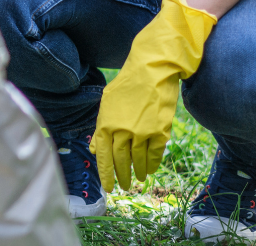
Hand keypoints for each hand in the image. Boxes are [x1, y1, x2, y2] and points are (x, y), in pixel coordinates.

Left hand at [92, 0, 217, 190]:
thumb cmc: (128, 84)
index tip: (108, 187)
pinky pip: (156, 153)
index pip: (103, 157)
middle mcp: (122, 130)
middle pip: (121, 162)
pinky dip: (153, 164)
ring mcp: (142, 131)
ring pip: (139, 160)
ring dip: (138, 172)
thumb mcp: (108, 103)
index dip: (106, 174)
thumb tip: (95, 149)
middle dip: (122, 177)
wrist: (152, 68)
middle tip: (124, 187)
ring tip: (137, 180)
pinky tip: (151, 169)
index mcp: (106, 123)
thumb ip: (102, 128)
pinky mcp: (160, 129)